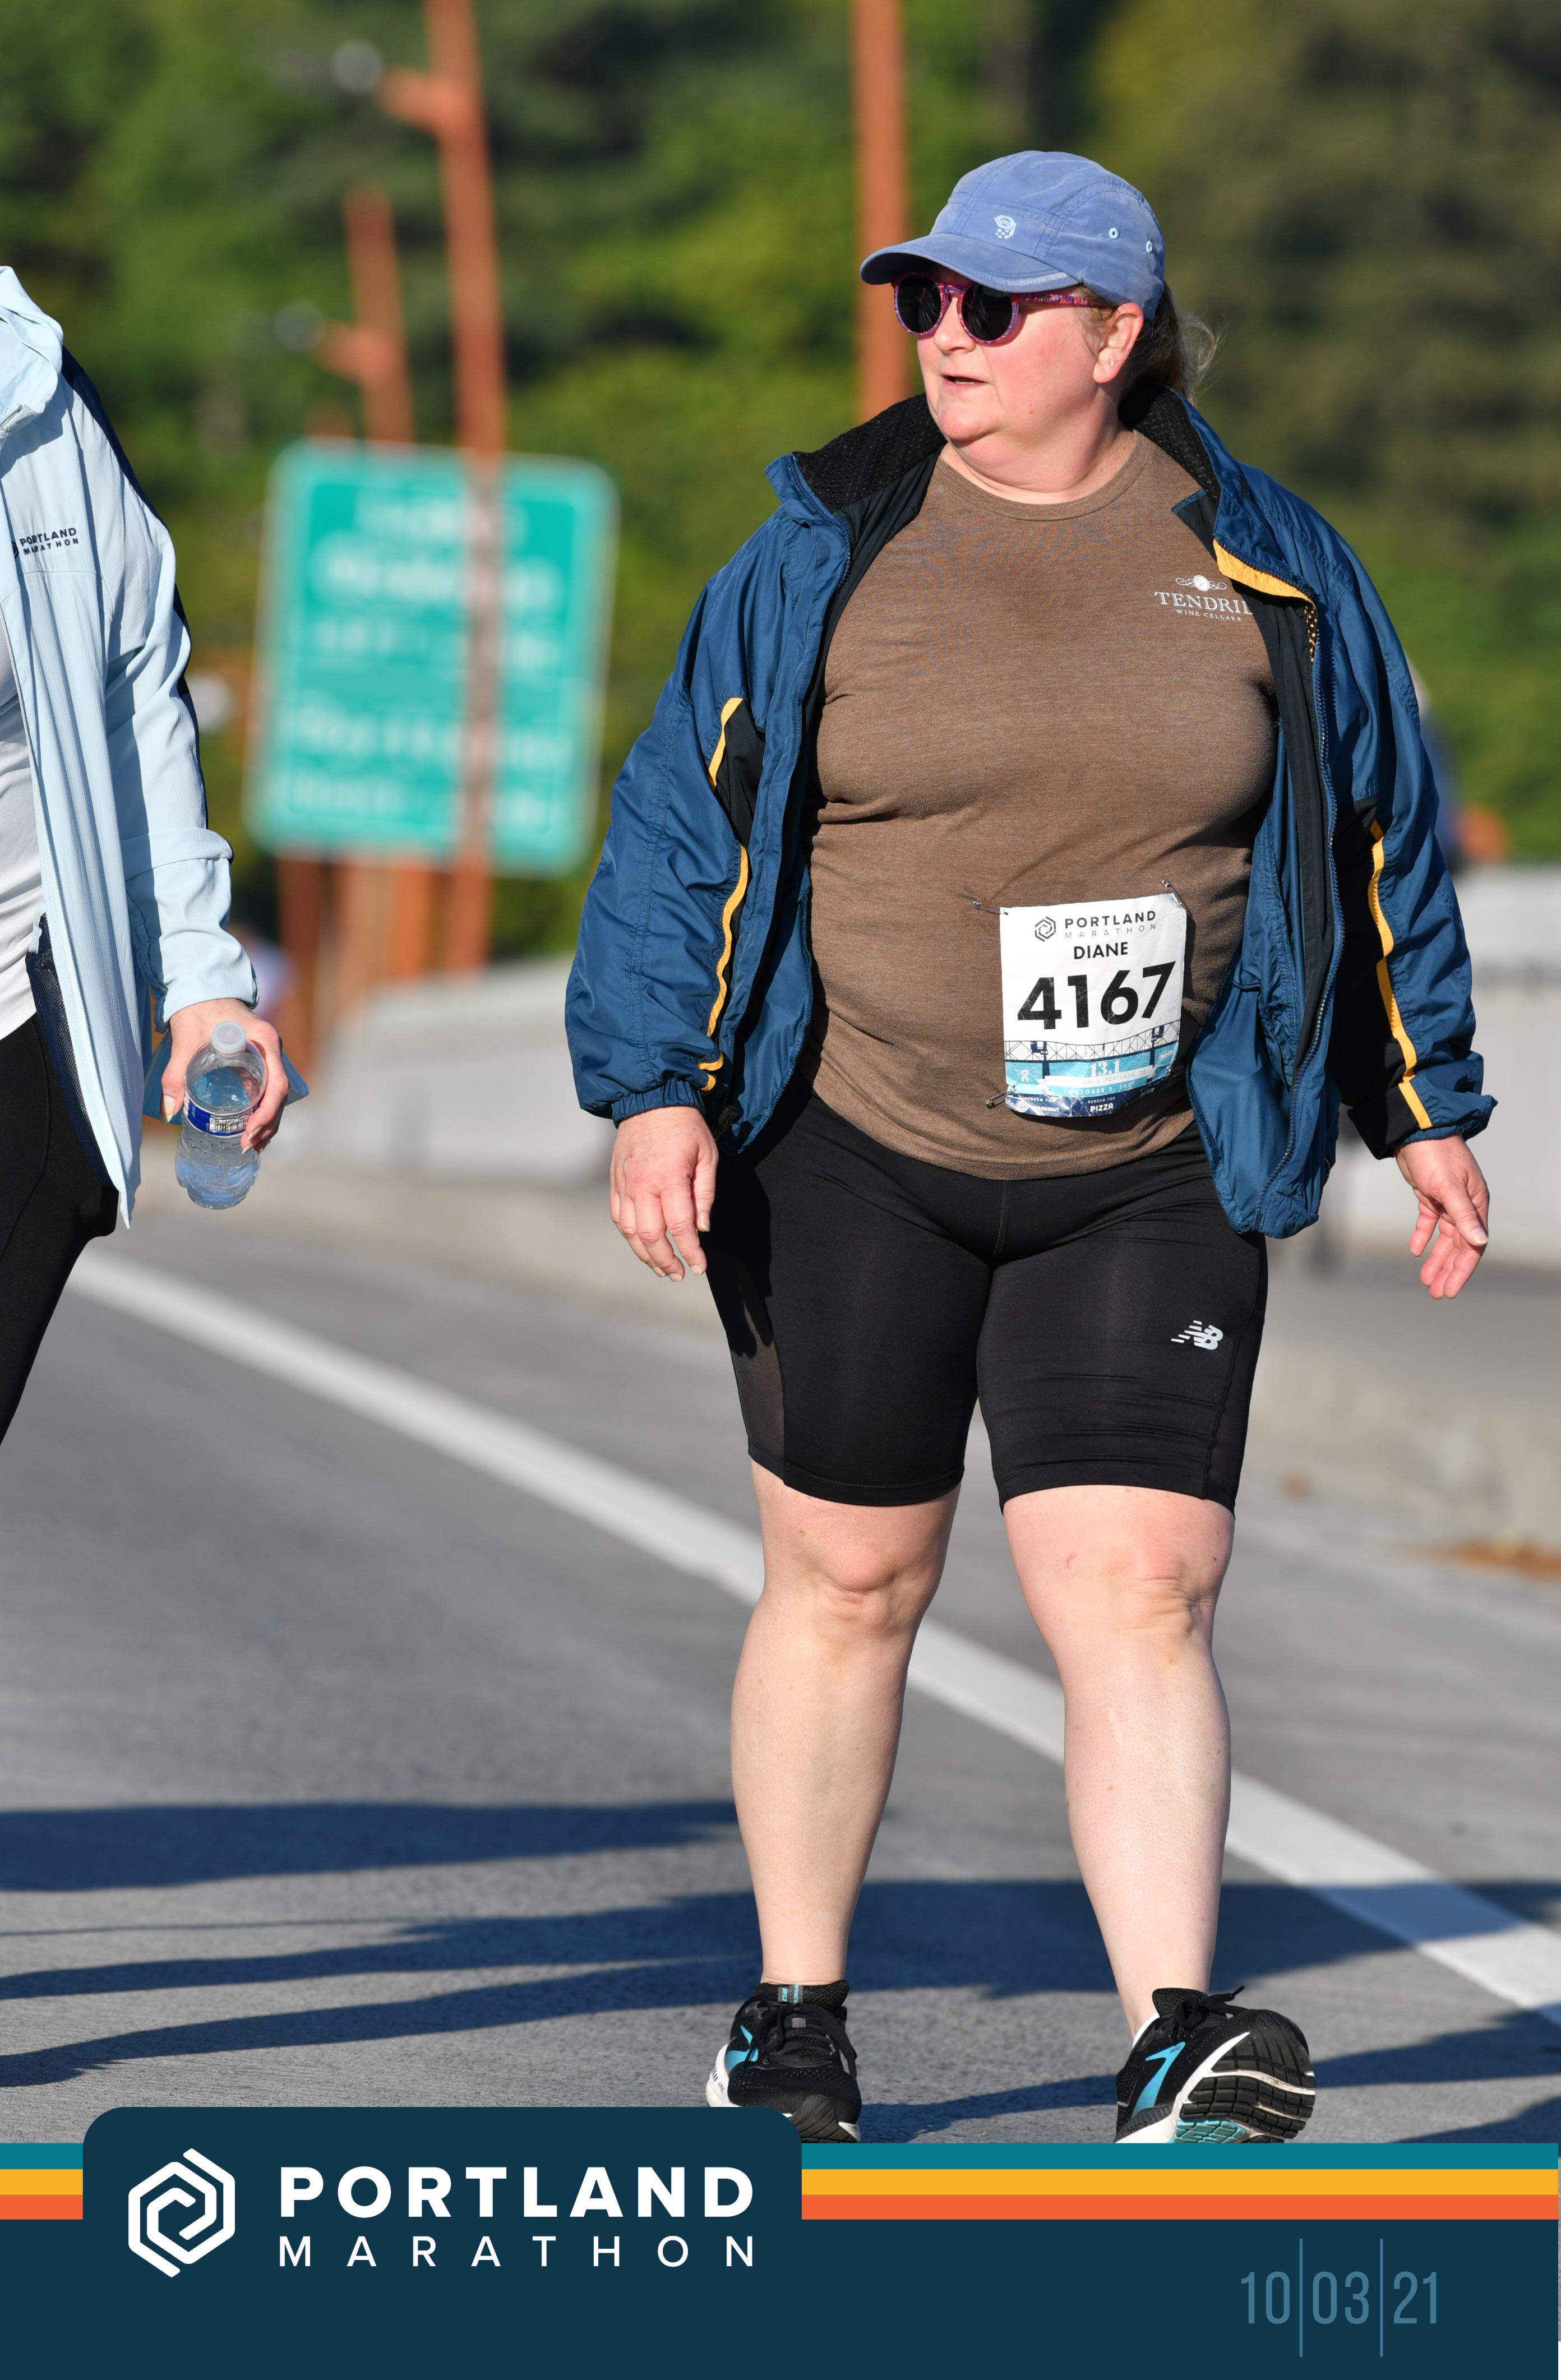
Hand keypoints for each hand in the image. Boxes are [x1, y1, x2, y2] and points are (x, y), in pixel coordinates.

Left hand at [161, 999, 288, 1151]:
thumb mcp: (186, 1040)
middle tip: (248, 1146)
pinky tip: (252, 1127)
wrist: (201, 989)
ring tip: (252, 1145)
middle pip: (280, 1095)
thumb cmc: (197, 1010)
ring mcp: (269, 1056)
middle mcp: (273, 1050)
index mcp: (264, 1041)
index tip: (250, 1130)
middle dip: (267, 1124)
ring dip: (268, 1122)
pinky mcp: (260, 1060)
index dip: (268, 1112)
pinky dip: (263, 1110)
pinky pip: (268, 1089)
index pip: (277, 1083)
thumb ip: (175, 1074)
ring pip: (276, 1095)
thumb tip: (170, 1112)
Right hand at [610, 1106, 718, 1279]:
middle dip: (665, 1261)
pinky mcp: (615, 1182)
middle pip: (651, 1236)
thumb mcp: (708, 1156)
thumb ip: (704, 1195)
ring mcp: (625, 1184)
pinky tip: (641, 1244)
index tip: (698, 1267)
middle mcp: (642, 1185)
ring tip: (660, 1268)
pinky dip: (629, 1236)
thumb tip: (702, 1228)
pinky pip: (618, 1217)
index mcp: (669, 1177)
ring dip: (645, 1255)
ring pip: (630, 1232)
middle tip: (679, 1274)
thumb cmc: (685, 1126)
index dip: (690, 1252)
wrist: (650, 1099)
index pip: (680, 1227)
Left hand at [1396, 1134, 1488, 1298]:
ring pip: (1444, 1237)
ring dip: (1436, 1258)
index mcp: (1475, 1204)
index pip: (1473, 1244)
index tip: (1450, 1289)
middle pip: (1459, 1245)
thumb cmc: (1436, 1155)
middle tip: (1437, 1292)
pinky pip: (1428, 1221)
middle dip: (1448, 1270)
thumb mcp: (1449, 1187)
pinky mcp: (1430, 1195)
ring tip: (1426, 1279)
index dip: (1463, 1269)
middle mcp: (1464, 1205)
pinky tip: (1414, 1251)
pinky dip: (1422, 1236)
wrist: (1415, 1132)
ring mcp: (1447, 1201)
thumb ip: (1463, 1215)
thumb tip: (1480, 1241)